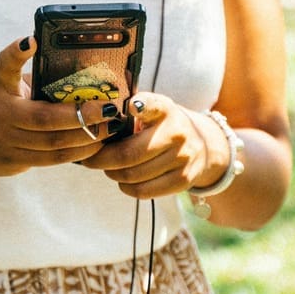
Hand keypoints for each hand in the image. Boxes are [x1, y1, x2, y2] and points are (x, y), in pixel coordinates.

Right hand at [0, 36, 121, 177]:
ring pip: (53, 143)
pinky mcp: (13, 161)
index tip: (32, 39)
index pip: (5, 65)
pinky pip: (52, 160)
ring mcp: (5, 140)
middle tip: (109, 108)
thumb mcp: (8, 87)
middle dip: (82, 114)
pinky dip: (78, 153)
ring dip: (86, 136)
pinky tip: (95, 145)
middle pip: (45, 117)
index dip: (17, 52)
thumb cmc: (1, 107)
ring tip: (109, 128)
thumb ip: (36, 81)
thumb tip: (85, 73)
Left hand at [86, 93, 228, 199]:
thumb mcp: (154, 108)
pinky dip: (127, 188)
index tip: (132, 106)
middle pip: (128, 154)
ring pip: (133, 175)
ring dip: (113, 174)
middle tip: (91, 159)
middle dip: (101, 159)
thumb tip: (99, 102)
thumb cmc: (164, 125)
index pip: (153, 104)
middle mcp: (177, 132)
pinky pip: (144, 191)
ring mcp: (183, 158)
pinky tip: (124, 181)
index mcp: (165, 109)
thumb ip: (132, 104)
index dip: (142, 105)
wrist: (203, 144)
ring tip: (108, 168)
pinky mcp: (184, 179)